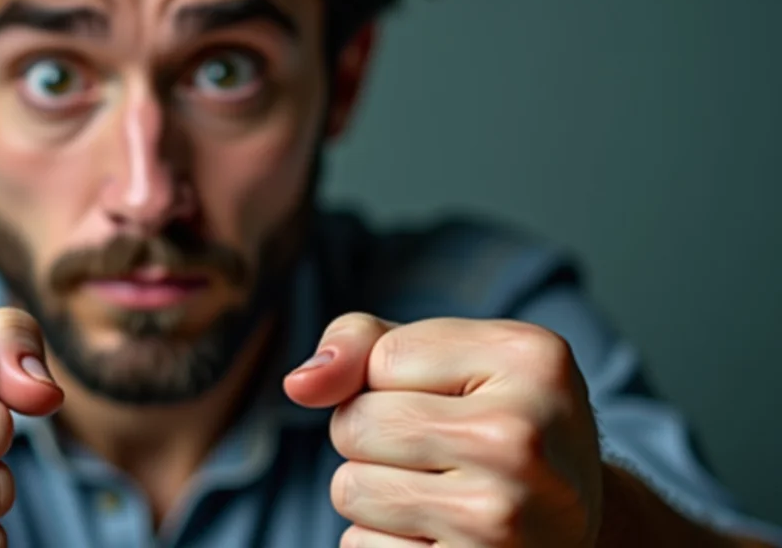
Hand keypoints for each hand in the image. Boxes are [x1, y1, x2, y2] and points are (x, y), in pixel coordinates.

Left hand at [284, 314, 602, 547]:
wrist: (571, 524)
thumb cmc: (491, 422)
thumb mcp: (449, 359)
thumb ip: (363, 344)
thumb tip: (299, 384)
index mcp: (530, 359)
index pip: (380, 359)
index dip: (390, 382)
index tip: (453, 399)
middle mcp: (523, 438)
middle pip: (355, 424)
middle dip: (373, 437)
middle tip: (440, 453)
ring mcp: (502, 518)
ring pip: (350, 489)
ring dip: (374, 493)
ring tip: (441, 494)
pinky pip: (359, 546)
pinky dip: (383, 543)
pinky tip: (441, 538)